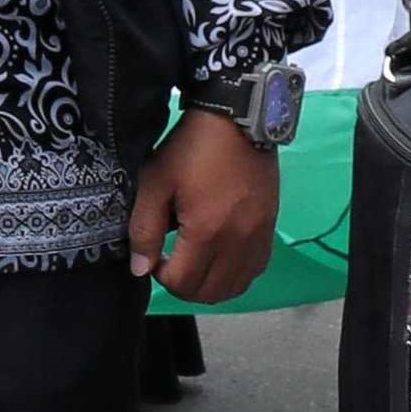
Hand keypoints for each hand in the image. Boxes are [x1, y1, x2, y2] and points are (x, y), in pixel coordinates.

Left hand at [129, 103, 281, 304]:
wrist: (238, 119)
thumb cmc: (192, 147)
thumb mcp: (155, 182)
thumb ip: (144, 229)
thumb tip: (141, 269)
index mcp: (206, 230)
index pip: (183, 283)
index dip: (162, 277)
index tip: (156, 259)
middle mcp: (238, 241)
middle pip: (210, 293)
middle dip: (185, 286)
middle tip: (173, 264)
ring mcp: (258, 236)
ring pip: (235, 287)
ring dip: (211, 285)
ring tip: (196, 263)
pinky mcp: (270, 227)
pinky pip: (255, 269)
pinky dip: (235, 274)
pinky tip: (220, 257)